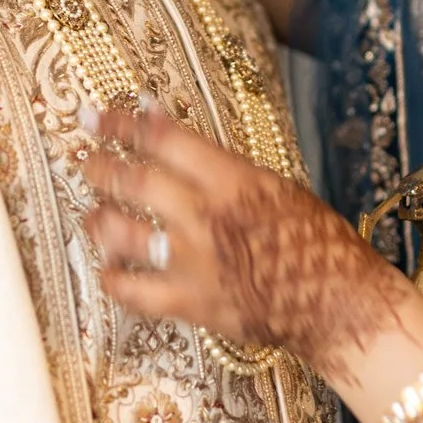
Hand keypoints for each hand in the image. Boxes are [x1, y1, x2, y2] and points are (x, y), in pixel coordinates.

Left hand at [80, 103, 407, 380]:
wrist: (338, 305)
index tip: (97, 117)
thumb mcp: (276, 187)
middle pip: (133, 182)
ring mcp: (193, 262)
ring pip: (121, 234)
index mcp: (231, 181)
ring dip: (98, 219)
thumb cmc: (318, 242)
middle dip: (100, 166)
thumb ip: (224, 168)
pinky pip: (133, 292)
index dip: (123, 125)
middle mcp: (204, 217)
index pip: (163, 140)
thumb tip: (179, 141)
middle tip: (83, 158)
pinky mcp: (190, 303)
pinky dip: (112, 279)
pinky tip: (106, 269)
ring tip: (91, 213)